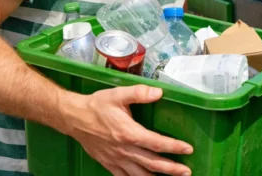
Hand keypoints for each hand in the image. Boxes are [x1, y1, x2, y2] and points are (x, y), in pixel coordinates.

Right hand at [64, 85, 192, 175]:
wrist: (74, 118)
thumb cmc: (97, 105)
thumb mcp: (118, 94)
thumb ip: (139, 93)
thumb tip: (159, 93)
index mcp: (129, 132)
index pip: (156, 143)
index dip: (174, 147)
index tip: (188, 149)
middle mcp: (124, 149)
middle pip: (152, 163)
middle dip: (172, 169)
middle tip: (187, 171)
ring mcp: (116, 159)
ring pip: (140, 175)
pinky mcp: (109, 164)